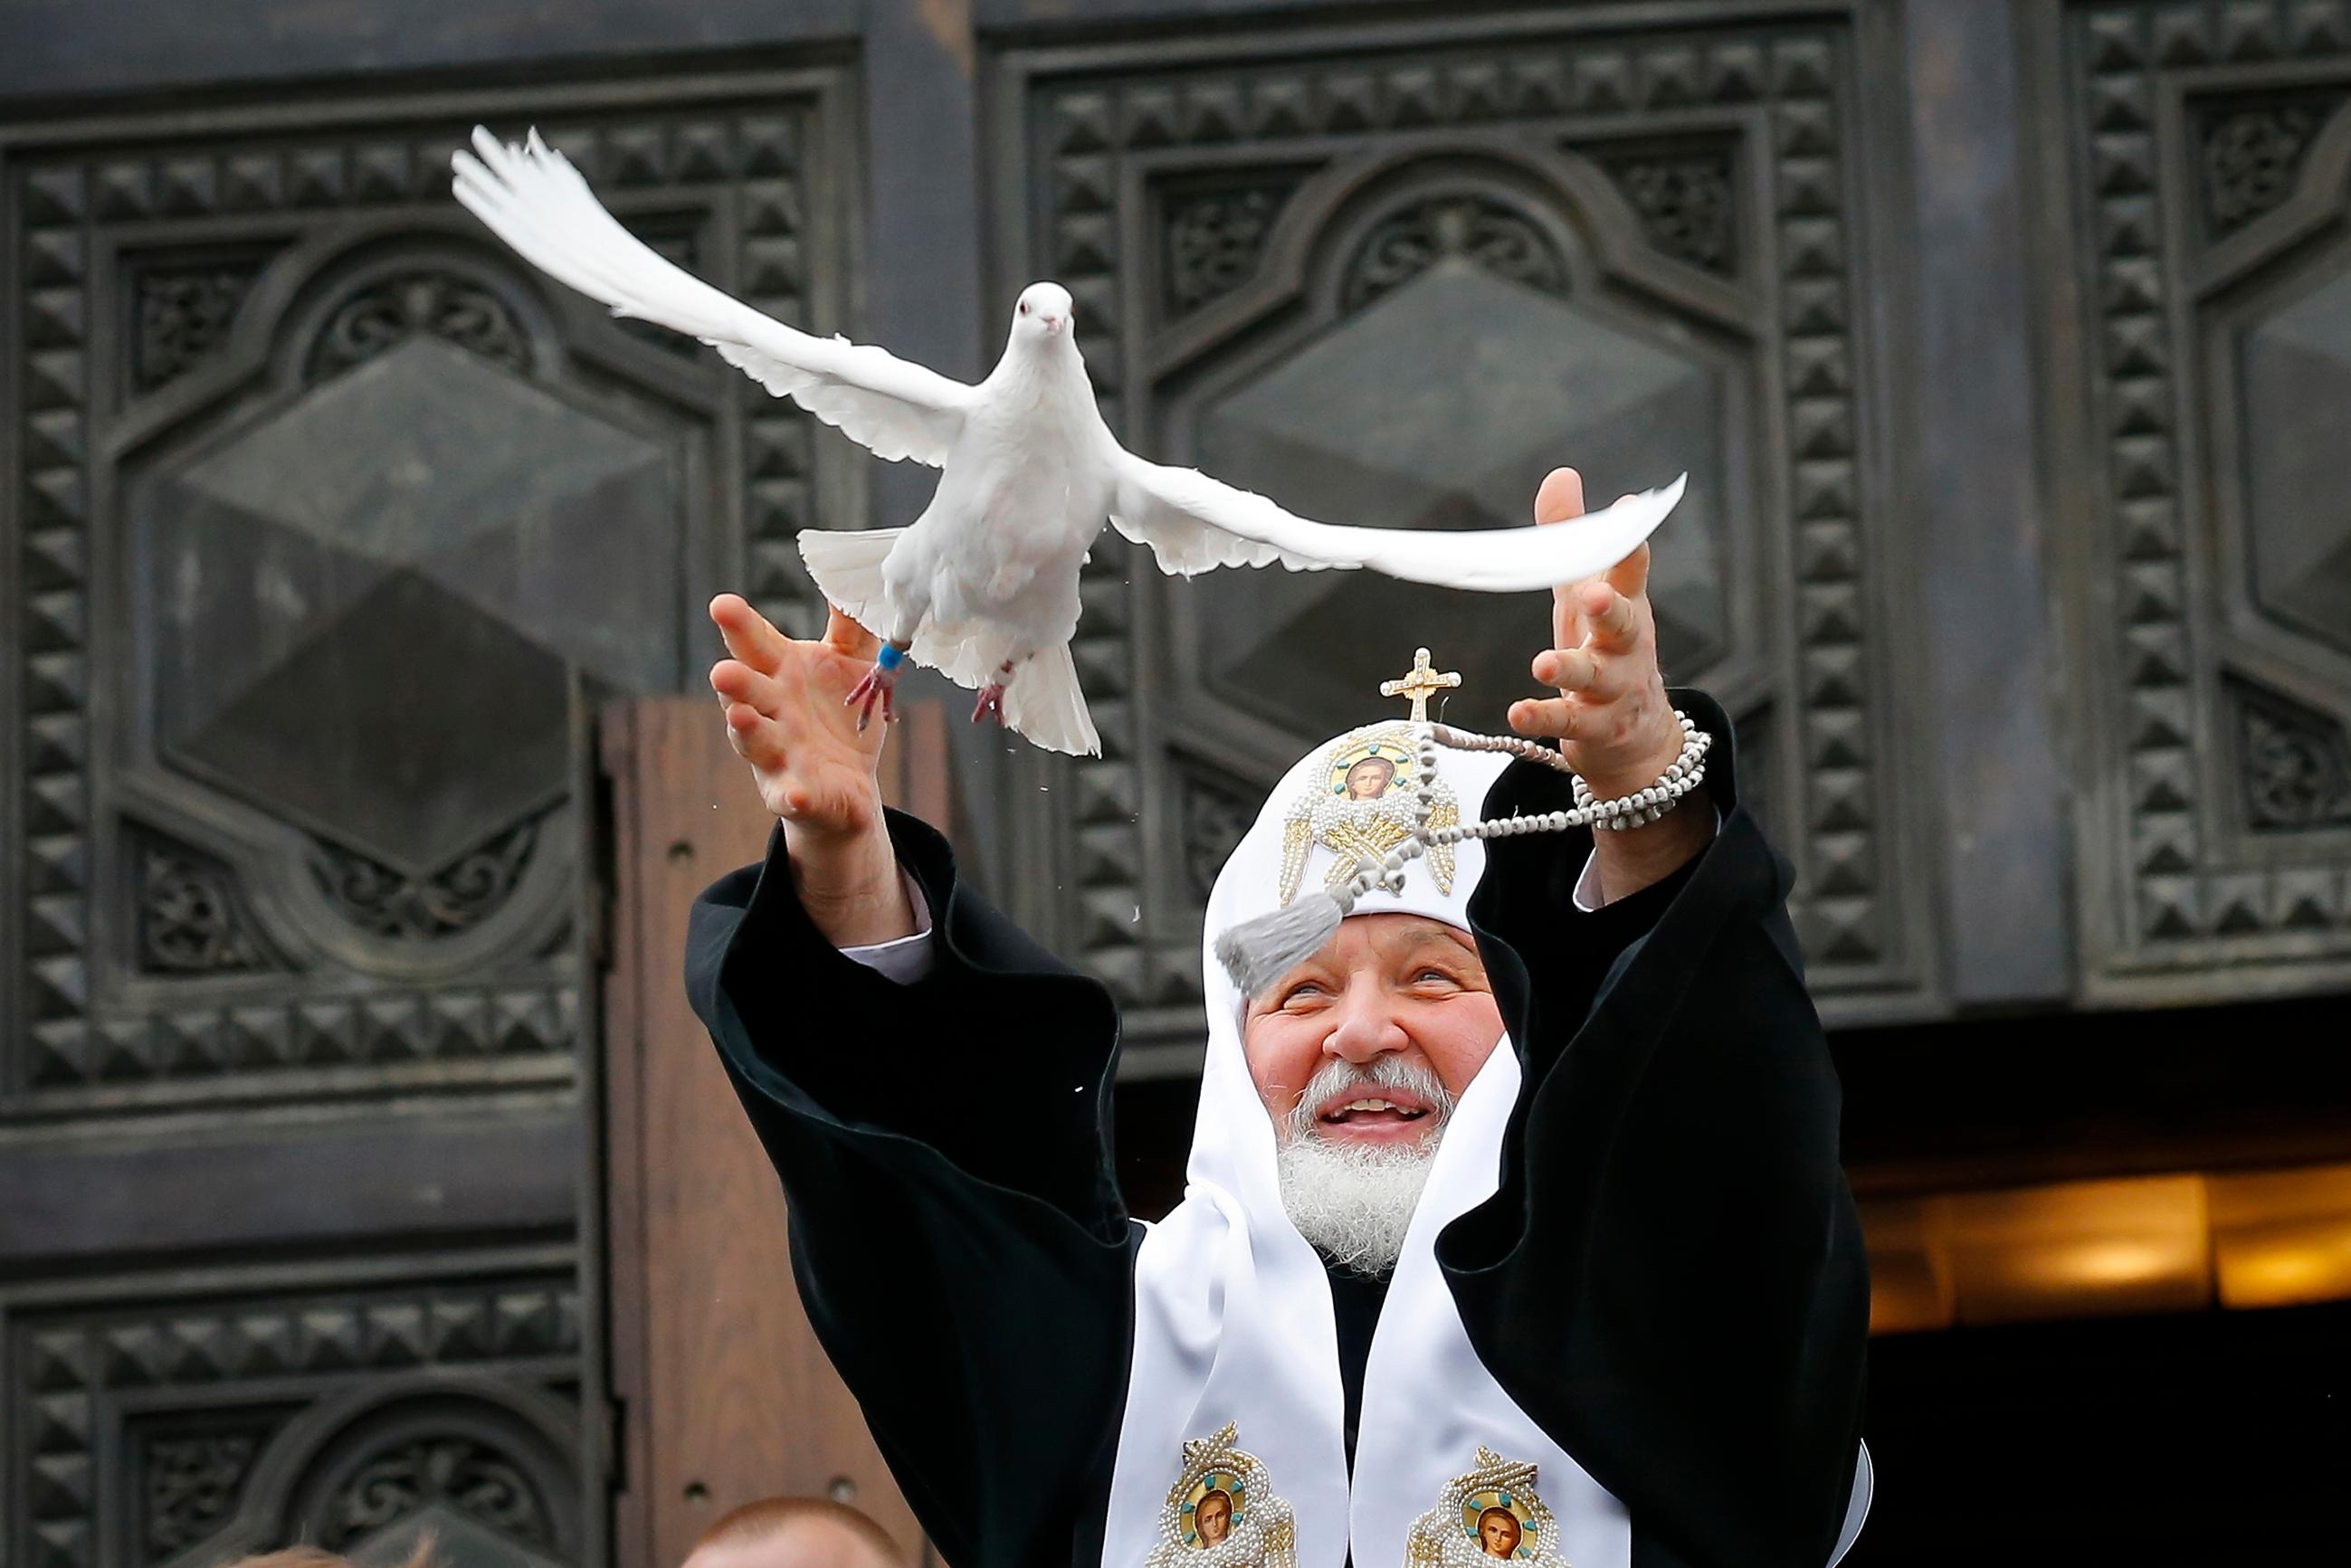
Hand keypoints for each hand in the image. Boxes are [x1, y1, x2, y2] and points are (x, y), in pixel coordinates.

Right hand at [708, 594, 913, 944]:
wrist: (848, 785)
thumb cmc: (840, 715)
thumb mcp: (854, 664)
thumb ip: (851, 626)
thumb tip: (852, 580)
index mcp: (782, 672)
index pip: (756, 644)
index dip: (739, 625)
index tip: (722, 603)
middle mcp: (770, 710)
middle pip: (747, 691)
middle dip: (734, 681)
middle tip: (722, 669)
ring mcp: (777, 753)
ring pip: (755, 740)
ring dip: (747, 730)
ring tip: (738, 716)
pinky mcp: (792, 793)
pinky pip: (787, 795)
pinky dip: (789, 795)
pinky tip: (794, 795)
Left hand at [1504, 468, 1709, 901]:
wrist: (1635, 737)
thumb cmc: (1605, 649)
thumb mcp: (1584, 593)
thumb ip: (1569, 540)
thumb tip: (1562, 474)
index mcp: (1625, 605)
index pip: (1630, 570)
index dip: (1628, 542)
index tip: (1627, 509)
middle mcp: (1626, 646)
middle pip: (1623, 623)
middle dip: (1610, 608)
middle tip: (1592, 594)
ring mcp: (1615, 690)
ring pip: (1595, 678)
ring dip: (1570, 670)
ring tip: (1542, 664)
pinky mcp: (1596, 728)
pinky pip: (1568, 723)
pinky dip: (1543, 717)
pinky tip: (1518, 710)